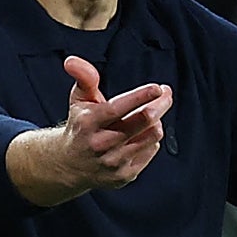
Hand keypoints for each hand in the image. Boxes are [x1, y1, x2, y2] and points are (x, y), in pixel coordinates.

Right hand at [59, 55, 172, 190]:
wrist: (70, 165)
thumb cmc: (81, 125)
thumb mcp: (79, 100)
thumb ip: (84, 78)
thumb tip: (72, 61)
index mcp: (87, 122)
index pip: (117, 108)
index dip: (140, 97)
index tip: (157, 88)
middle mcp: (99, 144)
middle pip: (143, 121)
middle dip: (160, 104)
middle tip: (166, 94)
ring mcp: (113, 162)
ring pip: (152, 136)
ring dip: (155, 121)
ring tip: (150, 114)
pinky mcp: (124, 176)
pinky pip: (151, 150)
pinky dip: (150, 139)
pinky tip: (140, 135)